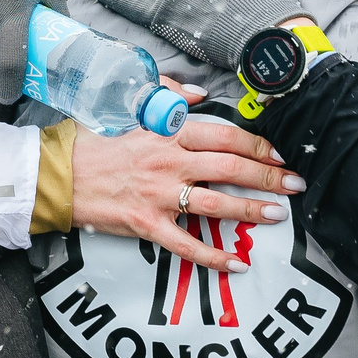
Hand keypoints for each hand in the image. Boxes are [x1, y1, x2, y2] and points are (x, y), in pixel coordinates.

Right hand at [70, 117, 304, 273]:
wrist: (62, 175)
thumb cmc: (100, 144)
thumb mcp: (134, 111)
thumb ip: (171, 97)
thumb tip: (202, 94)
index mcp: (169, 134)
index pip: (226, 137)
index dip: (259, 146)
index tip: (281, 154)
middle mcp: (169, 163)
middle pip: (230, 168)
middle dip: (269, 177)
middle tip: (295, 184)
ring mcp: (159, 195)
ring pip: (216, 205)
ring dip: (252, 210)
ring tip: (278, 215)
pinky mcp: (147, 224)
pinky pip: (187, 245)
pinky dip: (214, 257)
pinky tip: (237, 263)